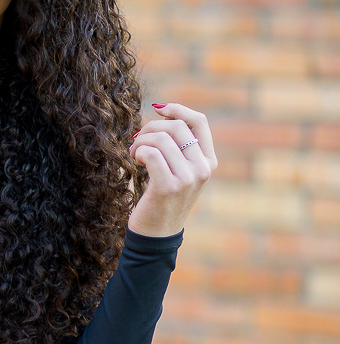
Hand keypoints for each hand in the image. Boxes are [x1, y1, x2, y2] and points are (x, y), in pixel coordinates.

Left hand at [127, 102, 216, 237]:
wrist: (156, 234)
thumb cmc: (162, 198)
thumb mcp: (179, 171)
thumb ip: (178, 146)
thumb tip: (163, 111)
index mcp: (208, 161)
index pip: (199, 121)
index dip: (177, 109)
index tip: (158, 109)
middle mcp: (202, 169)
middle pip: (177, 127)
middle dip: (151, 128)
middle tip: (137, 140)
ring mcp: (188, 179)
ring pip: (162, 139)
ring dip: (141, 141)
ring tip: (134, 153)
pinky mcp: (169, 187)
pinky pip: (151, 154)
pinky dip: (139, 152)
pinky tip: (135, 161)